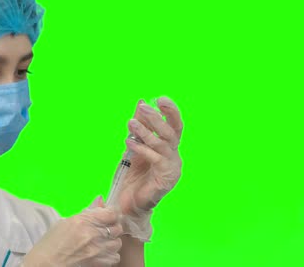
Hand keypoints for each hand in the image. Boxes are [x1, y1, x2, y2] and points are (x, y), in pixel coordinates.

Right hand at [22, 207, 123, 266]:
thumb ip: (87, 212)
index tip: (108, 216)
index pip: (111, 213)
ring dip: (111, 241)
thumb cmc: (51, 244)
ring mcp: (97, 250)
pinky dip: (110, 255)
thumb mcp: (65, 222)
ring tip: (101, 242)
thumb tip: (100, 199)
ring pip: (117, 242)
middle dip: (112, 227)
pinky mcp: (100, 263)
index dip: (111, 213)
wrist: (46, 264)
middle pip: (117, 227)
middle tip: (102, 229)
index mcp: (83, 221)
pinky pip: (115, 257)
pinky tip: (100, 253)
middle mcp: (93, 234)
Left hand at [119, 97, 182, 214]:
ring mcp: (172, 168)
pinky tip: (129, 143)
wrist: (129, 205)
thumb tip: (141, 101)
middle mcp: (174, 157)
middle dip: (157, 118)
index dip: (170, 111)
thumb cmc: (132, 176)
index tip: (160, 97)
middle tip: (144, 107)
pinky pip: (155, 159)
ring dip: (146, 132)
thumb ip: (140, 127)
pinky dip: (142, 149)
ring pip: (163, 144)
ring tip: (131, 123)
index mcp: (169, 148)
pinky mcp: (166, 179)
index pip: (175, 126)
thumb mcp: (134, 146)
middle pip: (171, 132)